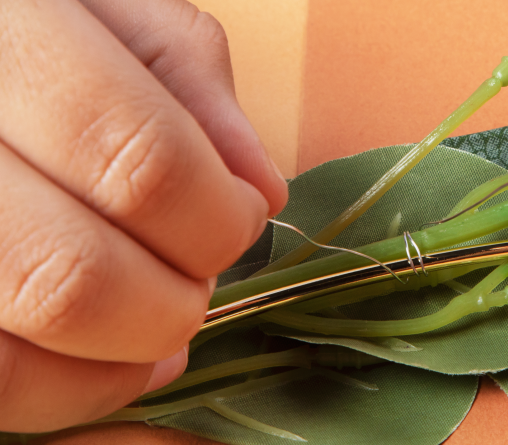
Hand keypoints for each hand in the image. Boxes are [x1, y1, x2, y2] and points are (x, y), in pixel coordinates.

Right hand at [0, 0, 286, 430]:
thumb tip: (260, 191)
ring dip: (113, 369)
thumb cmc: (27, 20)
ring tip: (160, 337)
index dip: (212, 217)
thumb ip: (183, 76)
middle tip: (197, 283)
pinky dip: (59, 396)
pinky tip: (99, 365)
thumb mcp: (101, 4)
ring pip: (7, 361)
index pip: (139, 161)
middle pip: (70, 278)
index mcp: (6, 37)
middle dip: (169, 304)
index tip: (238, 221)